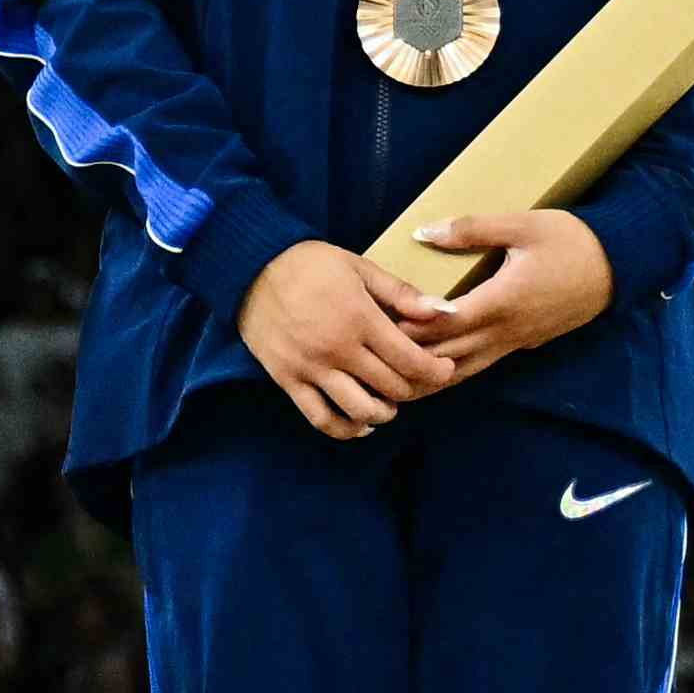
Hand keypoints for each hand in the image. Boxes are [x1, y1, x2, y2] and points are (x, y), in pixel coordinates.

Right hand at [237, 241, 469, 441]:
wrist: (249, 265)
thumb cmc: (309, 263)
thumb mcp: (359, 267)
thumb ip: (402, 293)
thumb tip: (445, 312)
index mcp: (360, 318)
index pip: (411, 361)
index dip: (436, 371)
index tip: (444, 369)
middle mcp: (338, 348)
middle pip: (392, 388)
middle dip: (414, 388)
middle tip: (417, 381)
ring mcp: (311, 367)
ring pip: (360, 410)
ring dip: (384, 413)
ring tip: (389, 403)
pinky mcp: (288, 379)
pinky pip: (321, 418)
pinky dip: (345, 429)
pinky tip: (360, 424)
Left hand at [396, 207, 616, 374]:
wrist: (620, 265)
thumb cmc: (571, 241)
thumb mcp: (521, 225)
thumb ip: (470, 230)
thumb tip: (423, 233)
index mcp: (501, 302)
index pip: (444, 325)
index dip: (409, 330)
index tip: (375, 329)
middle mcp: (507, 330)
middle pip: (449, 355)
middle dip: (411, 359)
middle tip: (372, 363)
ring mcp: (518, 341)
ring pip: (466, 369)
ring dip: (431, 376)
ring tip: (396, 383)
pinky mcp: (526, 342)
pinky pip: (483, 363)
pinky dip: (455, 370)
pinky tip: (435, 372)